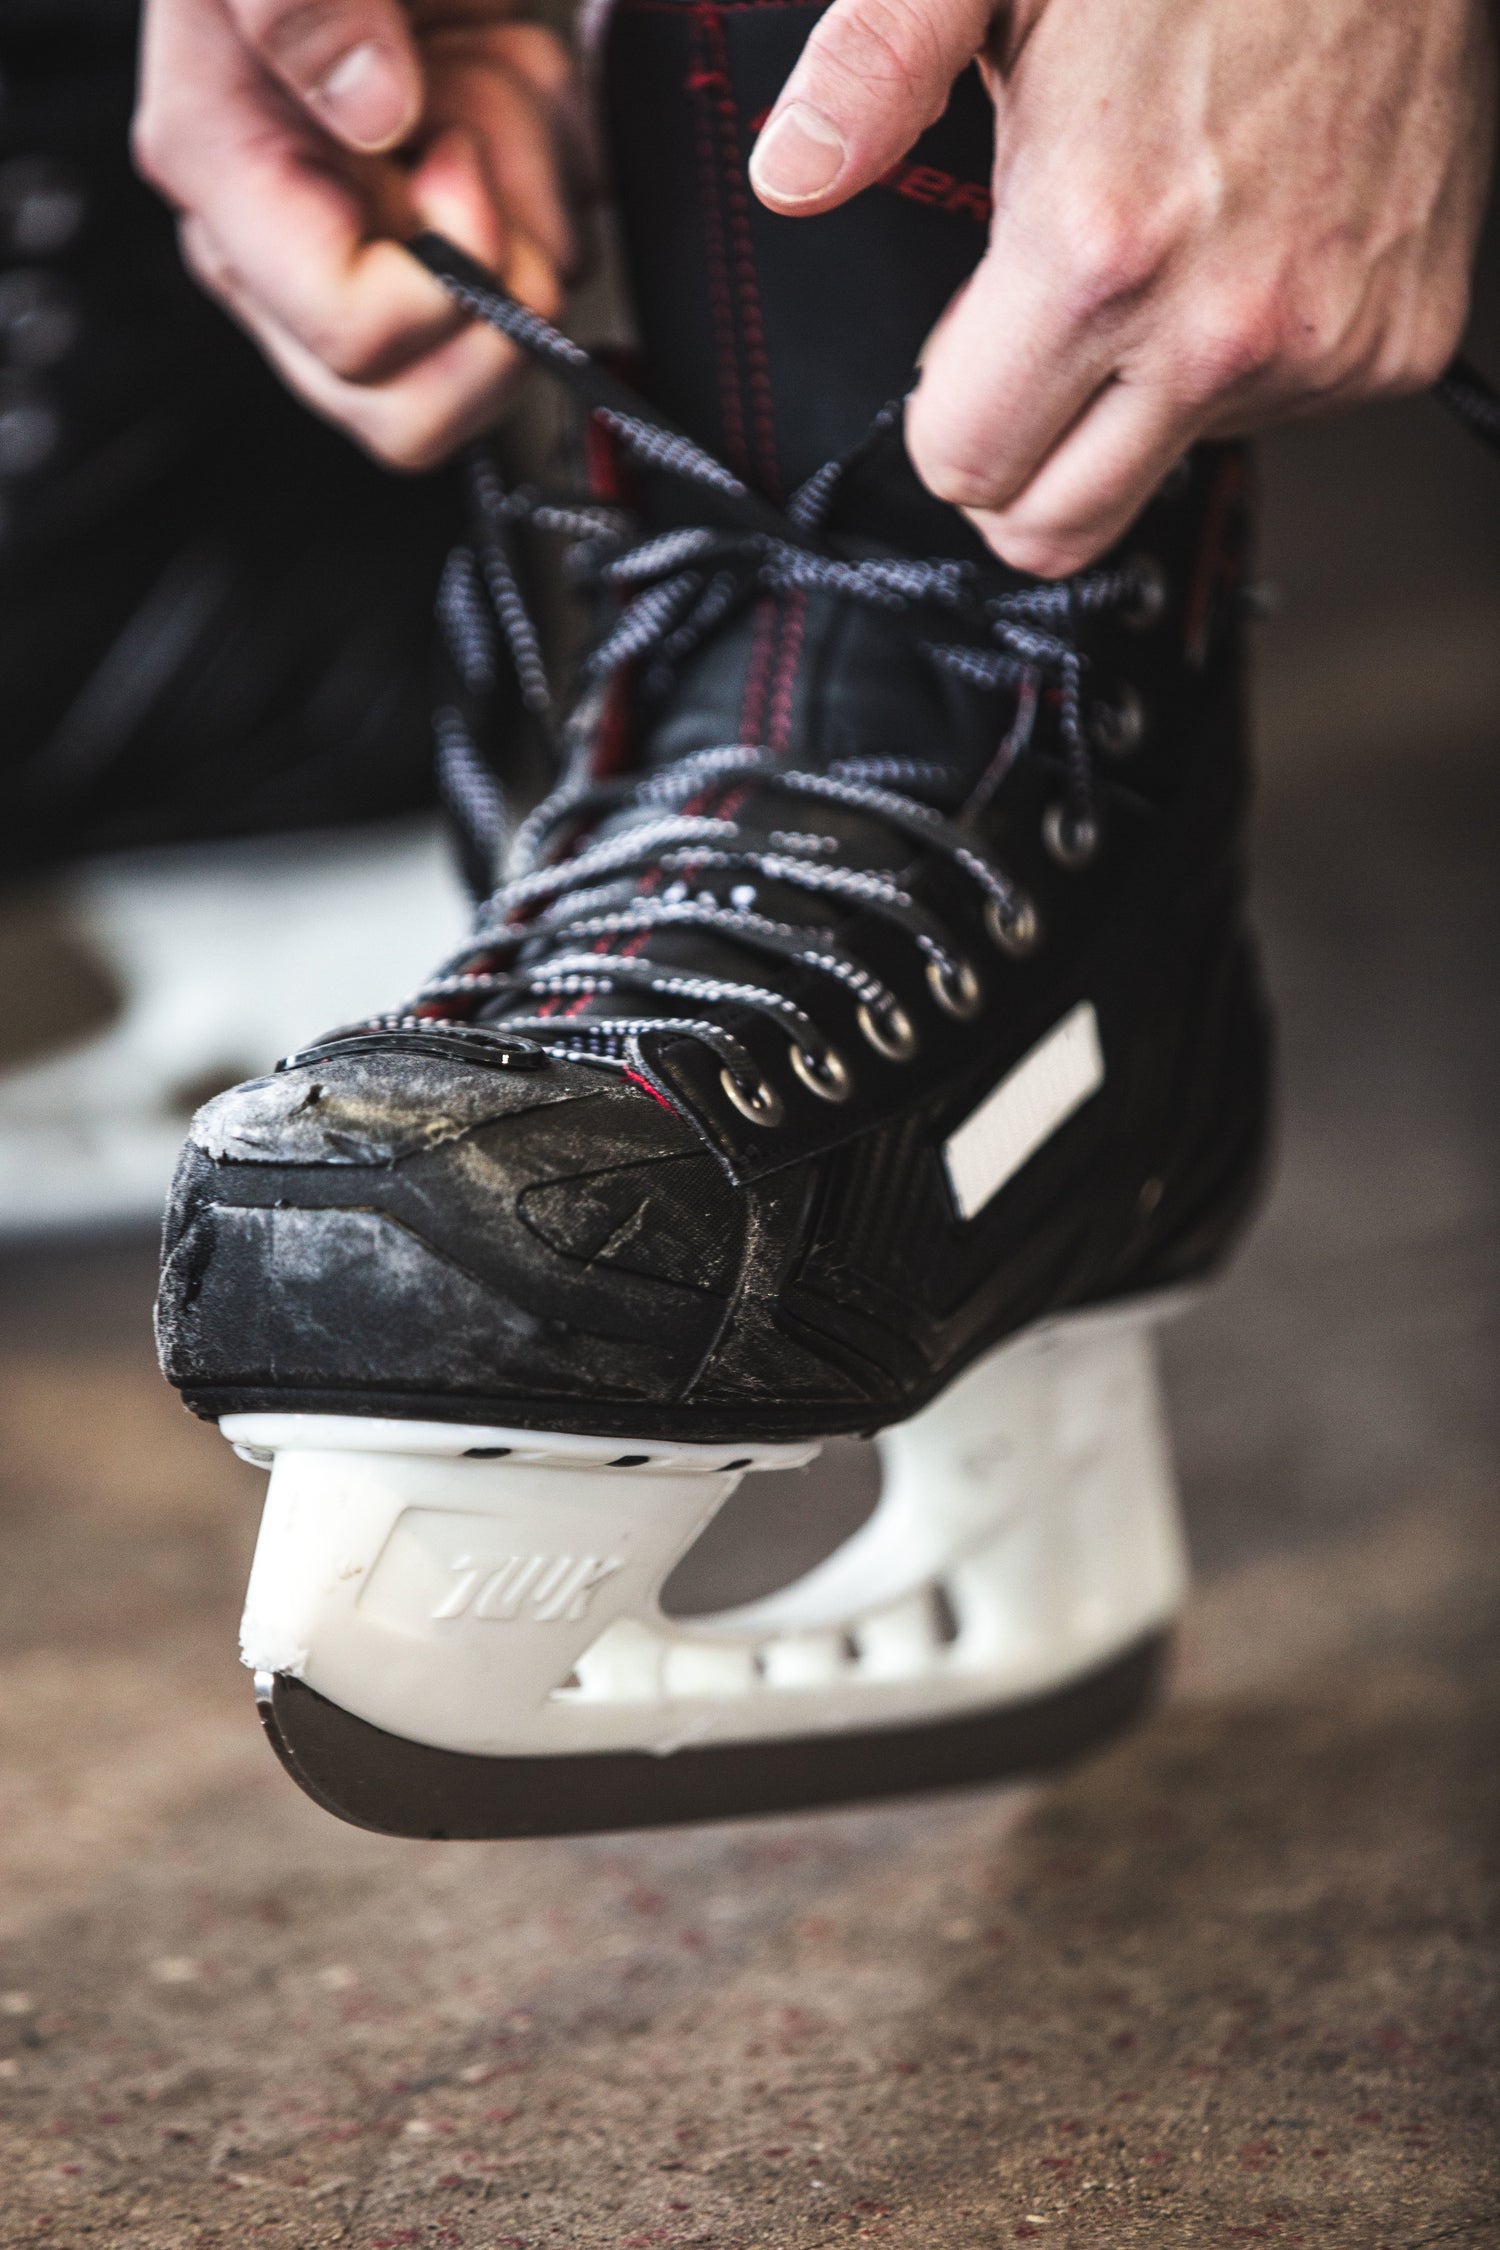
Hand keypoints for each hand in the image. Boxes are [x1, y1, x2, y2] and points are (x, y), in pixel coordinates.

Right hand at [134, 0, 591, 468]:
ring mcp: (370, 236)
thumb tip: (373, 110)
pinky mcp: (445, 222)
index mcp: (223, 169)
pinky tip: (504, 75)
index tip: (456, 154)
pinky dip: (559, 163)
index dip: (446, 281)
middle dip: (494, 283)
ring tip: (479, 69)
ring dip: (533, 195)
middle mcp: (285, 235)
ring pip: (493, 342)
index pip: (358, 344)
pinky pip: (545, 267)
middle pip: (415, 406)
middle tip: (484, 150)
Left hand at [749, 0, 1496, 574]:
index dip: (945, 414)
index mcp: (1099, 250)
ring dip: (1138, 401)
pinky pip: (1276, 420)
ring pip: (1167, 471)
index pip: (965, 466)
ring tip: (1160, 255)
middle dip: (1018, 465)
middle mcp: (1217, 327)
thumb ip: (876, 73)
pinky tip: (1242, 250)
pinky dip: (1242, 362)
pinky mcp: (1396, 347)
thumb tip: (791, 172)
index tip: (964, 353)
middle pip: (1057, 531)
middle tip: (1028, 363)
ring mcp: (1318, 348)